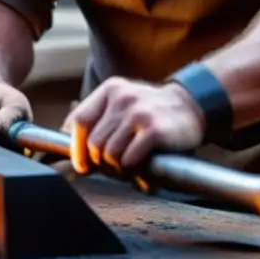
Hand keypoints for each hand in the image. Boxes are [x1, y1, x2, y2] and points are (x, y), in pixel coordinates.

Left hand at [63, 77, 204, 173]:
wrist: (192, 107)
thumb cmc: (151, 112)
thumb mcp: (123, 104)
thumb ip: (98, 118)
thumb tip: (67, 143)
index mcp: (111, 90)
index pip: (79, 121)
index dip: (77, 148)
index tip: (83, 164)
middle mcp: (123, 98)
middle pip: (94, 143)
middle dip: (101, 162)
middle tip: (116, 166)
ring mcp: (139, 113)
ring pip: (110, 154)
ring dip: (119, 167)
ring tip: (132, 163)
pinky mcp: (154, 130)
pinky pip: (129, 160)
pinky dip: (134, 169)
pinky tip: (144, 163)